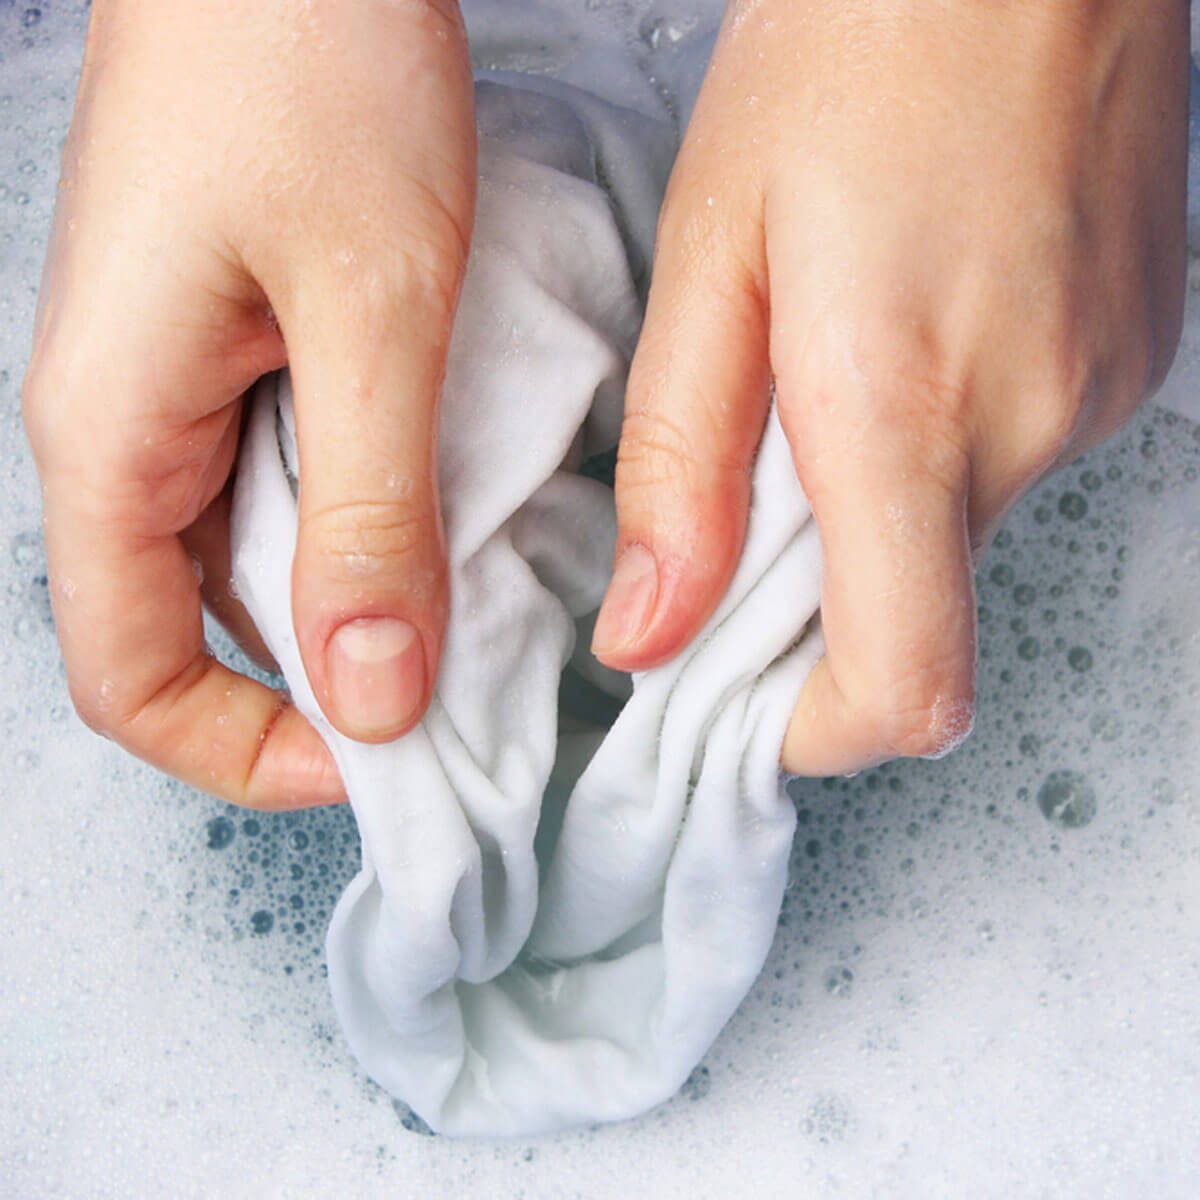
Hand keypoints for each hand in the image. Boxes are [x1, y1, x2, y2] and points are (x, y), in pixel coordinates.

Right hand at [22, 0, 475, 807]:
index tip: (382, 756)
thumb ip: (368, 516)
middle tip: (453, 680)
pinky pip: (281, 483)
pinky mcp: (229, 352)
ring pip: (247, 563)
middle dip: (320, 682)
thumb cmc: (307, 68)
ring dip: (350, 598)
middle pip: (193, 634)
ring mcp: (172, 392)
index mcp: (110, 439)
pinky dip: (360, 518)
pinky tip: (439, 498)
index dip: (253, 750)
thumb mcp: (371, 314)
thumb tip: (371, 697)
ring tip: (462, 591)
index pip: (134, 681)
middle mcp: (122, 432)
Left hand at [592, 0, 1187, 774]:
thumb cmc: (851, 53)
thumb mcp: (711, 257)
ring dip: (879, 512)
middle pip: (920, 623)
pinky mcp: (1127, 363)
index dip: (818, 736)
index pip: (902, 686)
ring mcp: (1095, 396)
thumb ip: (678, 467)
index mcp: (900, 409)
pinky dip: (938, 449)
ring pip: (960, 540)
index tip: (747, 709)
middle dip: (821, 610)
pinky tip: (905, 346)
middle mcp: (1026, 424)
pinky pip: (1010, 462)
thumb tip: (649, 631)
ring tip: (828, 384)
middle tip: (751, 508)